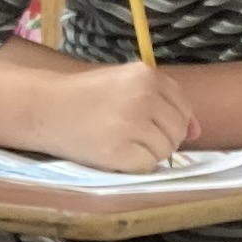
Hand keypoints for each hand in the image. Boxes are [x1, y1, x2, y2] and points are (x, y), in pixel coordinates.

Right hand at [34, 60, 198, 171]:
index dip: (170, 120)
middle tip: (130, 135)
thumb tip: (197, 131)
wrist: (44, 108)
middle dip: (160, 138)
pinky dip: (134, 166)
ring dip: (147, 152)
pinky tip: (114, 154)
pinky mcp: (120, 152)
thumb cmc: (84, 96)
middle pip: (177, 130)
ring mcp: (133, 125)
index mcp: (147, 75)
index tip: (147, 123)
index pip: (183, 106)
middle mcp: (144, 97)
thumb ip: (164, 102)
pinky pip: (147, 166)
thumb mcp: (125, 85)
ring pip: (164, 150)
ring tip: (119, 142)